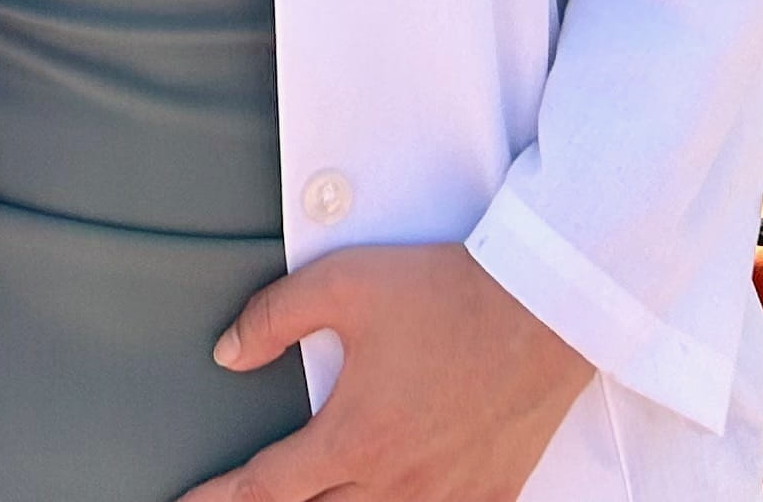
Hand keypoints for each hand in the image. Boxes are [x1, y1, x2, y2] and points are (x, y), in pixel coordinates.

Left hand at [181, 243, 594, 501]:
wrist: (542, 309)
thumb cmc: (448, 294)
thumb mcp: (343, 283)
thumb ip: (274, 317)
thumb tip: (228, 352)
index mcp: (355, 438)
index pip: (267, 488)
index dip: (220, 501)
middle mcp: (398, 482)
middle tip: (240, 501)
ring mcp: (447, 498)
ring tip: (309, 497)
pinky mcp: (488, 497)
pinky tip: (389, 497)